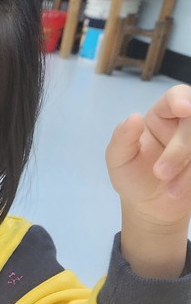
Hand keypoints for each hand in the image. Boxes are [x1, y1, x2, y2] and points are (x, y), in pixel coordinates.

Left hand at [107, 84, 190, 225]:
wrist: (149, 207)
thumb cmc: (133, 177)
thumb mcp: (119, 160)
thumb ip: (122, 139)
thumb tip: (134, 118)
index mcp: (163, 115)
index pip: (177, 96)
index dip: (183, 99)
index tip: (184, 109)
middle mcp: (185, 124)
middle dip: (180, 148)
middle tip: (160, 173)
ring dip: (188, 170)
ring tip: (171, 191)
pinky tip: (180, 192)